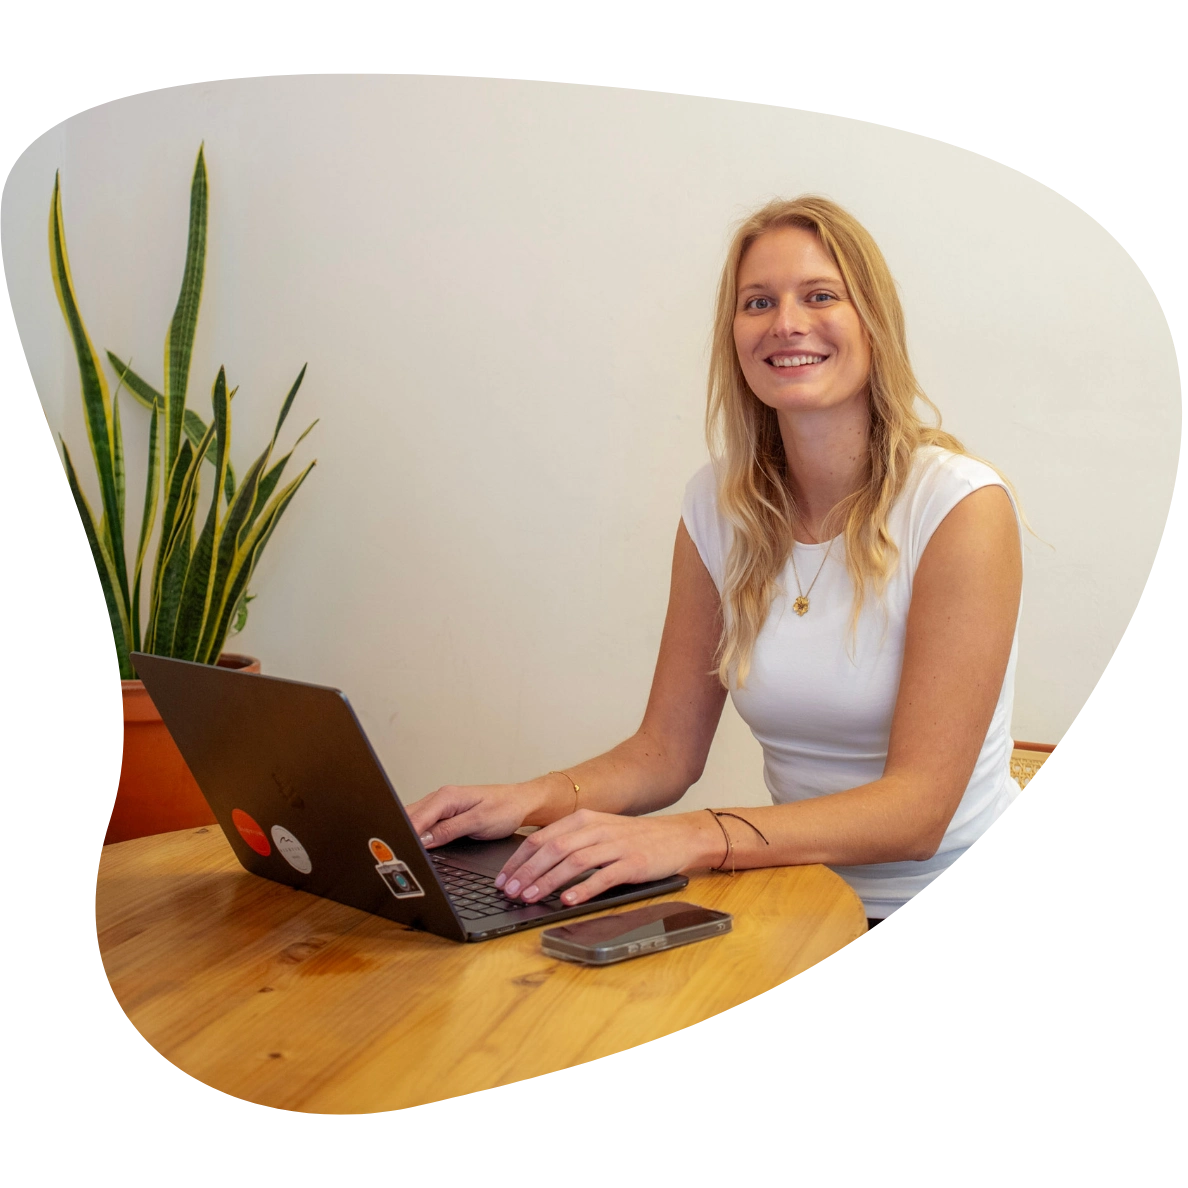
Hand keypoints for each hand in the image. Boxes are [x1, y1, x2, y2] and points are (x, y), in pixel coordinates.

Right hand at [406, 783, 540, 847]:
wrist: (521, 802)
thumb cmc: (505, 809)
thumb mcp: (478, 822)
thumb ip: (449, 830)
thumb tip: (423, 839)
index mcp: (447, 797)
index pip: (415, 818)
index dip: (405, 836)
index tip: (400, 851)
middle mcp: (441, 798)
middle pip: (409, 817)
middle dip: (401, 834)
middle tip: (397, 855)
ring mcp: (442, 805)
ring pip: (415, 819)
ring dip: (408, 833)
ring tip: (404, 851)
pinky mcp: (445, 813)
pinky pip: (425, 822)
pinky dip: (418, 833)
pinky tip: (416, 845)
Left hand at [493, 809, 714, 906]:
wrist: (677, 837)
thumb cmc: (633, 839)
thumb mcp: (599, 832)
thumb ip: (570, 842)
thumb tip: (533, 865)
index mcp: (584, 820)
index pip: (542, 838)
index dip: (518, 860)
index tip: (502, 879)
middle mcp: (596, 829)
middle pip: (553, 848)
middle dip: (527, 871)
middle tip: (510, 891)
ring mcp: (615, 845)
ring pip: (573, 861)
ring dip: (548, 881)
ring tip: (531, 897)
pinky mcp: (633, 862)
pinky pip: (603, 876)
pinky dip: (583, 889)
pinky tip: (568, 900)